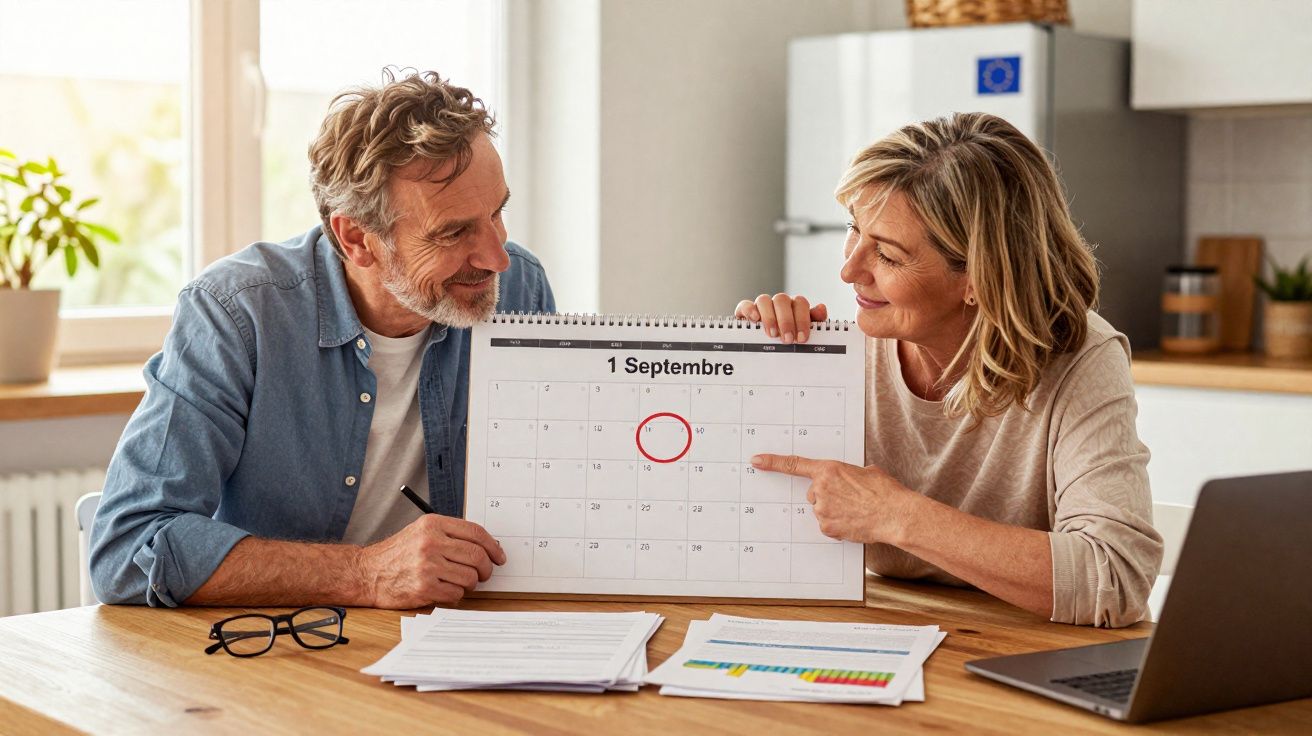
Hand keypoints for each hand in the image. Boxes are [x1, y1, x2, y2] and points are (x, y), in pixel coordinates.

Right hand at [357, 514, 506, 608]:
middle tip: (485, 574)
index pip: (475, 532)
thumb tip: (487, 546)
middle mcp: (431, 542)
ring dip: (470, 583)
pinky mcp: (424, 587)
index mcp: (433, 524)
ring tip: (460, 582)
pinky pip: (456, 593)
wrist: (367, 573)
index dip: (492, 546)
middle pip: (477, 555)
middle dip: (487, 568)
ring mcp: (427, 565)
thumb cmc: (397, 554)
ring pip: (470, 577)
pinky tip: (445, 590)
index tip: (499, 556)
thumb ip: (451, 535)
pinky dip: (455, 594)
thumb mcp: (421, 532)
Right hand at [734, 293, 826, 343]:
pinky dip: (750, 310)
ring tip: (772, 334)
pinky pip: (745, 304)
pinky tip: (755, 320)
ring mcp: (761, 306)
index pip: (800, 303)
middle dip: (786, 320)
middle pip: (782, 300)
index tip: (802, 338)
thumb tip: (822, 309)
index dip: (802, 319)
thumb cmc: (787, 339)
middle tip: (788, 340)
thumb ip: (813, 322)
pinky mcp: (745, 311)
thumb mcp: (801, 334)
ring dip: (769, 317)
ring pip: (764, 300)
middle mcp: (778, 303)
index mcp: (794, 306)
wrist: (763, 347)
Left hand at [751, 453, 913, 543]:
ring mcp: (822, 509)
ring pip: (821, 510)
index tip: (756, 461)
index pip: (794, 465)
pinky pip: (827, 526)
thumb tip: (849, 480)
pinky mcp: (827, 527)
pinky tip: (853, 522)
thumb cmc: (884, 491)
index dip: (773, 462)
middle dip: (827, 496)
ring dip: (834, 511)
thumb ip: (847, 474)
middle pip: (813, 494)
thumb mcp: (866, 472)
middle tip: (849, 499)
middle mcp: (821, 488)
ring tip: (856, 511)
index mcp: (829, 469)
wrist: (894, 514)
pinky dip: (838, 526)